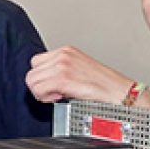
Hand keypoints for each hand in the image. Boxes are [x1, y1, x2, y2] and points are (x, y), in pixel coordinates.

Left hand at [26, 46, 146, 105]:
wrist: (117, 91)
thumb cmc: (101, 85)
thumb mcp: (78, 69)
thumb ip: (60, 69)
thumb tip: (44, 80)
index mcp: (66, 51)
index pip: (36, 62)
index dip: (41, 76)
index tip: (52, 85)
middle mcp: (62, 55)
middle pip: (32, 71)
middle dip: (39, 86)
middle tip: (53, 93)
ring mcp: (62, 65)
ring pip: (32, 81)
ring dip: (41, 93)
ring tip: (56, 95)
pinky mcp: (62, 78)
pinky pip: (39, 89)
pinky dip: (45, 97)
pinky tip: (58, 97)